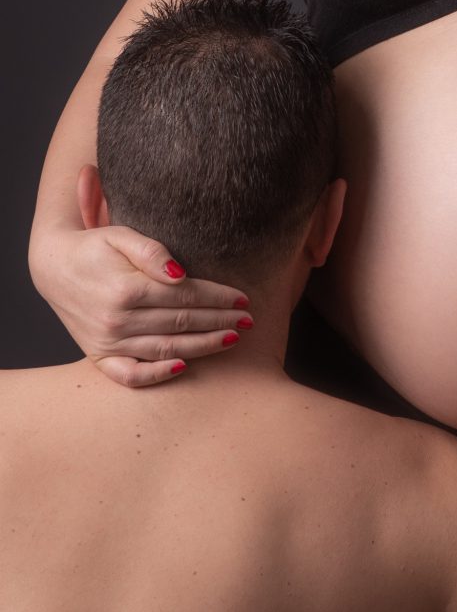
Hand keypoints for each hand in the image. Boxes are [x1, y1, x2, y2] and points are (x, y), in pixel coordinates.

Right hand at [31, 225, 252, 386]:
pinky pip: (130, 375)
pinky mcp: (99, 355)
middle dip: (220, 322)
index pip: (185, 297)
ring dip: (204, 346)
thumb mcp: (120, 236)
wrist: (53, 266)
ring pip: (167, 349)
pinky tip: (184, 368)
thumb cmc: (95, 248)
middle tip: (249, 321)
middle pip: (182, 323)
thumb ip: (151, 251)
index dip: (218, 298)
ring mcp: (108, 341)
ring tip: (233, 339)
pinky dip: (157, 375)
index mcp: (126, 289)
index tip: (243, 299)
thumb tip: (180, 274)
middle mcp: (117, 320)